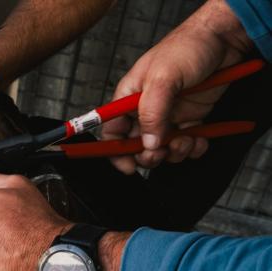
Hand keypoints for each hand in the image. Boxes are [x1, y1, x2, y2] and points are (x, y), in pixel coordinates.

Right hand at [101, 0, 252, 173]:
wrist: (223, 40)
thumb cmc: (186, 48)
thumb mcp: (162, 78)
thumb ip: (152, 113)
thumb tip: (148, 143)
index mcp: (128, 98)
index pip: (112, 132)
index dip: (115, 152)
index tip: (128, 166)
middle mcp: (146, 110)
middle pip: (137, 146)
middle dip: (150, 155)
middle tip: (161, 152)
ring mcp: (168, 116)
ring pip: (163, 149)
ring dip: (175, 152)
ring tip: (187, 140)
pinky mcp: (190, 119)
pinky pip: (186, 144)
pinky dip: (194, 148)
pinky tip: (200, 139)